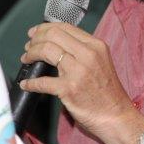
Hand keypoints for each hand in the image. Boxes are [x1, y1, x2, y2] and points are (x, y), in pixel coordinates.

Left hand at [20, 23, 143, 143]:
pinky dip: (31, 83)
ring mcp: (78, 71)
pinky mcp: (69, 89)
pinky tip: (26, 84)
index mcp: (96, 45)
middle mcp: (88, 54)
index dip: (45, 28)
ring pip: (46, 51)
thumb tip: (57, 44)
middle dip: (36, 39)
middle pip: (53, 35)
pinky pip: (42, 81)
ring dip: (31, 54)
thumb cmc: (108, 93)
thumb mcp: (100, 62)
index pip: (65, 27)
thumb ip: (82, 51)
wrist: (117, 116)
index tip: (35, 33)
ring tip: (26, 60)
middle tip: (28, 47)